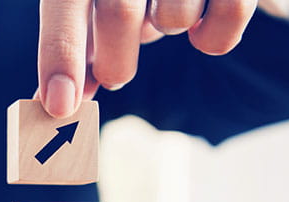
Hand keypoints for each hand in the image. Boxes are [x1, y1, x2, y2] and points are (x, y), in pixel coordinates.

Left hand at [37, 0, 257, 117]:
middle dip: (114, 62)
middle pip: (119, 10)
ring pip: (174, 16)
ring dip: (165, 30)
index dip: (60, 53)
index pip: (64, 1)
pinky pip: (230, 13)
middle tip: (114, 79)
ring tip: (161, 15)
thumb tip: (58, 101)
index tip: (60, 105)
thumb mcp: (96, 5)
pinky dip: (215, 37)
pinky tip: (202, 30)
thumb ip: (76, 44)